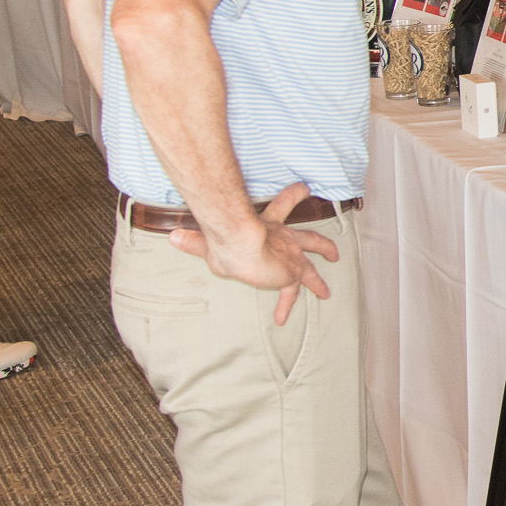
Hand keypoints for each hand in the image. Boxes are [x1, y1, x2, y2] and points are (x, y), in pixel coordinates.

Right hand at [169, 181, 336, 324]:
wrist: (239, 244)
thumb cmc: (226, 239)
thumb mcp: (208, 242)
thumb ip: (194, 241)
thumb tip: (172, 237)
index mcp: (267, 225)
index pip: (283, 205)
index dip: (294, 196)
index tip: (305, 187)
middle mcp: (283, 238)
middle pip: (308, 238)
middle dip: (321, 245)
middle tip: (333, 251)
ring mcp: (291, 255)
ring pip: (311, 266)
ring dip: (317, 281)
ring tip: (325, 291)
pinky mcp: (291, 272)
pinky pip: (294, 291)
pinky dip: (286, 305)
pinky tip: (280, 317)